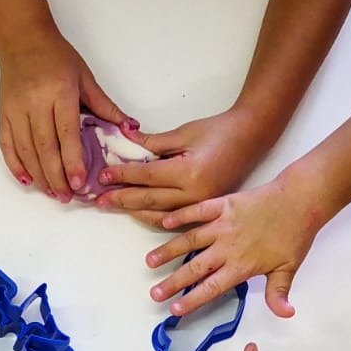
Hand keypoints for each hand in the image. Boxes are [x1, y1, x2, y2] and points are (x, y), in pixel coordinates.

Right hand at [0, 30, 133, 200]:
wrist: (22, 40)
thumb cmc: (57, 57)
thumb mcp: (85, 78)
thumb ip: (105, 106)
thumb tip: (129, 128)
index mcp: (60, 93)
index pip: (66, 134)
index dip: (72, 161)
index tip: (78, 183)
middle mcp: (36, 103)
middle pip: (45, 148)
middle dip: (55, 176)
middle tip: (66, 197)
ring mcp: (16, 110)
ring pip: (25, 150)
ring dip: (38, 175)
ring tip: (51, 193)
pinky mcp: (3, 113)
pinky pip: (7, 144)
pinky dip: (15, 165)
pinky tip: (26, 180)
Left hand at [95, 108, 276, 225]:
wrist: (251, 137)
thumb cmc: (220, 130)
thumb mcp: (185, 132)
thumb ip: (154, 143)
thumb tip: (126, 141)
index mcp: (189, 172)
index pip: (147, 176)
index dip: (123, 176)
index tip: (104, 176)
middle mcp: (195, 194)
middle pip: (149, 200)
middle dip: (122, 199)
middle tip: (99, 199)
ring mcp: (200, 206)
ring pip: (159, 216)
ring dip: (134, 211)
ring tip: (114, 206)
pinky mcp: (204, 210)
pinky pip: (173, 220)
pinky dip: (153, 217)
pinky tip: (138, 212)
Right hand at [148, 165, 325, 318]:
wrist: (301, 199)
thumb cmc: (295, 234)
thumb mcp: (289, 268)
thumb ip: (279, 293)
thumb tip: (285, 314)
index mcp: (242, 265)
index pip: (212, 287)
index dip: (192, 300)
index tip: (175, 310)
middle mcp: (228, 247)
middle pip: (195, 268)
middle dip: (172, 283)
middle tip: (154, 293)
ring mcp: (224, 224)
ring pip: (190, 240)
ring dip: (168, 251)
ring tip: (150, 262)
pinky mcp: (224, 204)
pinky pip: (198, 211)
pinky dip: (181, 216)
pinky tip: (165, 222)